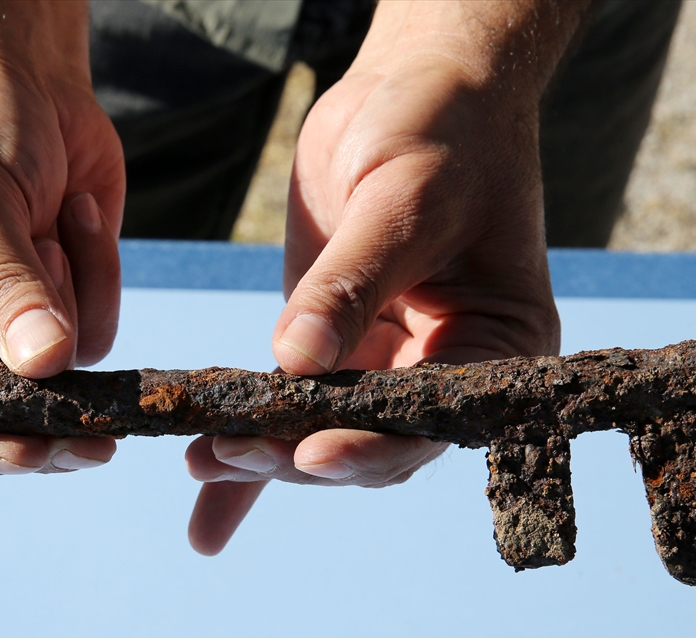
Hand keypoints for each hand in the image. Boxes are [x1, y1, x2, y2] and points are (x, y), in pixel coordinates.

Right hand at [0, 2, 124, 474]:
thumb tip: (44, 367)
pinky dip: (97, 275)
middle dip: (45, 405)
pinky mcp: (46, 309)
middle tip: (96, 440)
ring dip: (71, 298)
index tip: (34, 449)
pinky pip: (92, 334)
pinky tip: (74, 216)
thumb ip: (3, 290)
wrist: (20, 71)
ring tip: (50, 221)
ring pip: (55, 378)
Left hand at [184, 0, 593, 552]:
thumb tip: (295, 361)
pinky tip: (204, 493)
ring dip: (261, 455)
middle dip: (297, 454)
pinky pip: (288, 405)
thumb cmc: (443, 130)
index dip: (367, 444)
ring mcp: (383, 361)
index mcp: (495, 350)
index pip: (430, 418)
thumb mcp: (406, 200)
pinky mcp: (331, 344)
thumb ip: (352, 282)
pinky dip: (248, 445)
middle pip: (369, 440)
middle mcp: (442, 368)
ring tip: (199, 462)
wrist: (420, 86)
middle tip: (227, 451)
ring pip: (320, 432)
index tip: (306, 454)